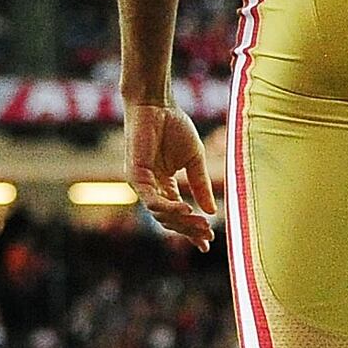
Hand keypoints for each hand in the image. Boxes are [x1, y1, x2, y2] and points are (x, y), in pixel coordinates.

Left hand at [125, 100, 219, 249]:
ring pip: (160, 214)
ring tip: (201, 224)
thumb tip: (212, 212)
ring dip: (182, 221)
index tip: (208, 243)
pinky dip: (169, 207)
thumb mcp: (194, 160)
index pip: (178, 213)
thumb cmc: (174, 126)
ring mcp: (141, 184)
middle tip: (208, 235)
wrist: (158, 104)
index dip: (192, 229)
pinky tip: (186, 208)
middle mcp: (151, 187)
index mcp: (164, 184)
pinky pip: (152, 199)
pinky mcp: (136, 176)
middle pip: (169, 219)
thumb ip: (201, 185)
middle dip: (189, 229)